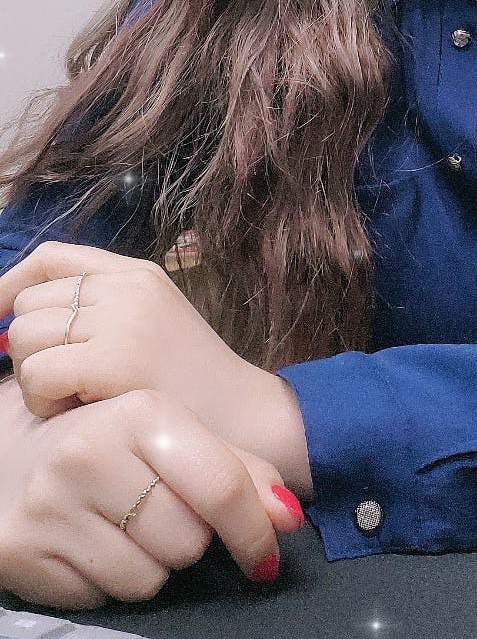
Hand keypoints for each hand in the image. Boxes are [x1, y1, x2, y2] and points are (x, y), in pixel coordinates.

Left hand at [0, 242, 274, 444]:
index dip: (11, 286)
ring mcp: (124, 319)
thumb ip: (102, 312)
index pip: (51, 258)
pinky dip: (45, 401)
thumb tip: (20, 320)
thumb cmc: (194, 390)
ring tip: (74, 402)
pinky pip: (39, 372)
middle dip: (29, 349)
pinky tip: (81, 413)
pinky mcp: (116, 360)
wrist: (248, 423)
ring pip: (25, 335)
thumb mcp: (152, 328)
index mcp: (138, 274)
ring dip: (35, 379)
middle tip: (62, 387)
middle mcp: (129, 286)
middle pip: (29, 303)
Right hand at [0, 387, 302, 609]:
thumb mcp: (171, 431)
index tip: (266, 555)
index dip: (253, 530)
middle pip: (188, 542)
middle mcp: (90, 453)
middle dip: (188, 537)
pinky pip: (102, 597)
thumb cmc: (109, 440)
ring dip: (150, 563)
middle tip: (159, 510)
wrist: (8, 453)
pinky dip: (108, 579)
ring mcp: (50, 505)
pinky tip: (90, 543)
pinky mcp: (21, 553)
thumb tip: (289, 516)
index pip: (219, 486)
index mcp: (140, 411)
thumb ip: (236, 466)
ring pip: (148, 579)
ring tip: (122, 524)